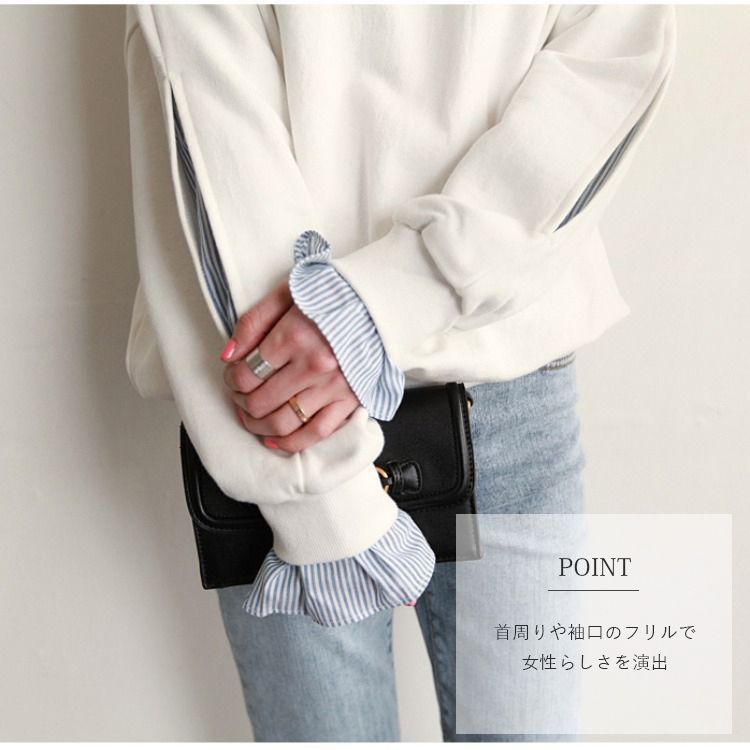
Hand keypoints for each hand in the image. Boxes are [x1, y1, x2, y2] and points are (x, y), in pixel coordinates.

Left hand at [220, 277, 359, 452]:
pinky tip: (275, 440)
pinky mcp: (350, 401)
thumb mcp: (287, 293)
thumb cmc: (333, 296)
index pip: (246, 374)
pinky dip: (291, 443)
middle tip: (240, 396)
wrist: (379, 305)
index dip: (231, 379)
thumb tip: (228, 355)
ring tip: (252, 418)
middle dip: (241, 403)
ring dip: (258, 426)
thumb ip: (254, 322)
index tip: (233, 374)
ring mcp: (333, 387)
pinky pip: (316, 433)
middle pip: (260, 402)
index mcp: (294, 336)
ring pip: (282, 423)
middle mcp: (313, 366)